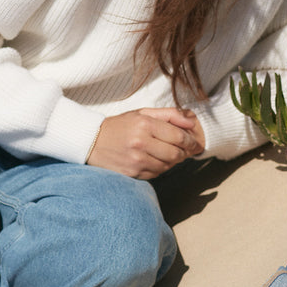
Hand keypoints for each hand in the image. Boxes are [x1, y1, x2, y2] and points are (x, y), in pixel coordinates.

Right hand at [88, 107, 204, 178]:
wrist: (91, 141)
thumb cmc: (120, 126)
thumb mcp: (143, 113)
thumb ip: (170, 115)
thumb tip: (192, 122)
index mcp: (144, 124)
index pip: (179, 137)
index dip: (191, 142)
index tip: (195, 143)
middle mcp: (140, 143)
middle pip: (176, 154)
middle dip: (184, 153)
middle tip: (185, 150)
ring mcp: (136, 160)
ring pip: (168, 165)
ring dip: (172, 161)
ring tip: (167, 153)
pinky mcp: (132, 173)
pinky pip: (156, 173)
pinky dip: (160, 168)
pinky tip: (154, 160)